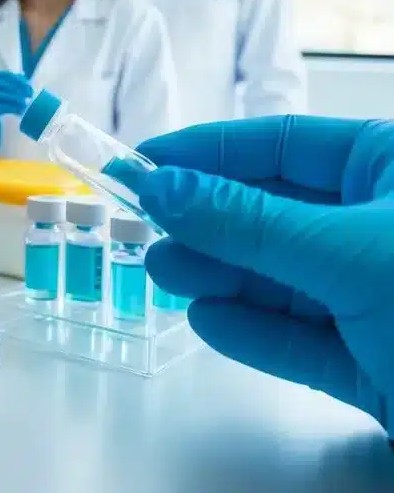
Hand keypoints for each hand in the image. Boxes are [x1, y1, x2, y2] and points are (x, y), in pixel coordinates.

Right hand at [0, 70, 31, 149]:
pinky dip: (11, 109)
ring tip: (25, 104)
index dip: (17, 79)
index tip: (28, 85)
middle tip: (30, 95)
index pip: (4, 75)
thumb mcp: (2, 91)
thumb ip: (11, 83)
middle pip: (2, 84)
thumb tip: (24, 75)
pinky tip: (19, 112)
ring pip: (1, 96)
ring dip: (16, 99)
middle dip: (18, 88)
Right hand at [135, 115, 393, 435]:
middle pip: (274, 213)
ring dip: (219, 278)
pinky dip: (254, 334)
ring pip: (283, 280)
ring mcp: (386, 299)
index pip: (284, 145)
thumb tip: (164, 187)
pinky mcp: (382, 364)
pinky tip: (208, 321)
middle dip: (206, 222)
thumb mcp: (347, 253)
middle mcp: (386, 230)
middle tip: (139, 226)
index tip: (143, 162)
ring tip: (161, 275)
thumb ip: (246, 222)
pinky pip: (304, 341)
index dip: (208, 153)